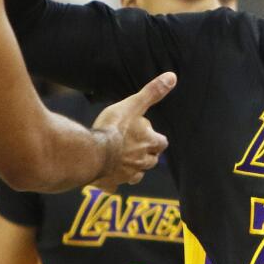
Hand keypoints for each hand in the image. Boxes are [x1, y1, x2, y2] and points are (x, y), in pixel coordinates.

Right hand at [91, 72, 175, 188]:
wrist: (91, 152)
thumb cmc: (113, 127)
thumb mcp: (133, 104)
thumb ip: (152, 92)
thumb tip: (172, 77)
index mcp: (148, 143)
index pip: (162, 142)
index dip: (156, 138)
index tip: (148, 133)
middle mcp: (141, 161)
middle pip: (152, 160)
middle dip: (147, 154)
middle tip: (136, 146)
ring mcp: (126, 174)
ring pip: (136, 175)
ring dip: (133, 169)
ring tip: (124, 161)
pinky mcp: (111, 183)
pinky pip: (114, 186)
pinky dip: (113, 183)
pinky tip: (107, 178)